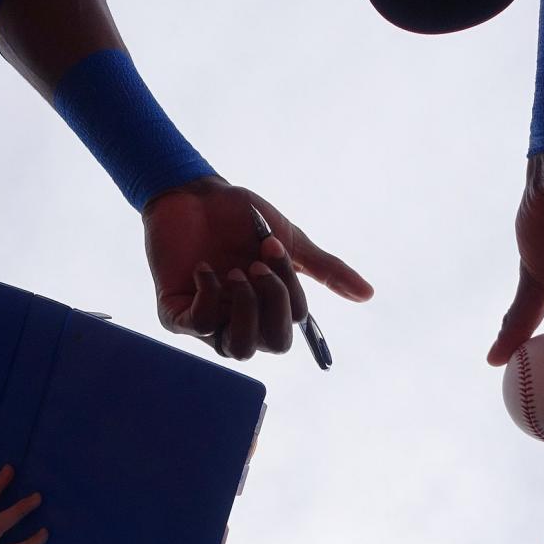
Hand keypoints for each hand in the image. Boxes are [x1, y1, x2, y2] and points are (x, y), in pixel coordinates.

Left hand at [143, 177, 372, 359]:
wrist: (197, 194)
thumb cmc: (242, 219)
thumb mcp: (289, 241)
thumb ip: (326, 270)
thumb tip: (368, 293)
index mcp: (269, 308)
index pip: (292, 322)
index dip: (287, 288)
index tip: (271, 246)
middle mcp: (242, 321)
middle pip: (271, 344)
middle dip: (272, 303)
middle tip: (256, 266)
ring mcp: (209, 321)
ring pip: (236, 350)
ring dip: (244, 309)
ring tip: (235, 274)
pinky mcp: (176, 314)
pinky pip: (198, 327)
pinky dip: (207, 298)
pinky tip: (204, 270)